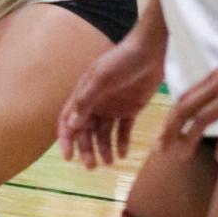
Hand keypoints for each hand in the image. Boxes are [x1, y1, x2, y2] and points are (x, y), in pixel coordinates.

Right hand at [57, 30, 166, 169]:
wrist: (151, 50)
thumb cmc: (122, 60)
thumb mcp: (101, 79)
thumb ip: (86, 101)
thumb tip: (72, 125)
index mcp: (83, 94)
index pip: (68, 120)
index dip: (66, 139)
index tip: (68, 157)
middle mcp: (95, 103)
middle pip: (86, 132)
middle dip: (87, 149)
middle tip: (92, 166)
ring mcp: (113, 107)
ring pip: (104, 134)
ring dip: (104, 149)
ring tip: (110, 163)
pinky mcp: (130, 109)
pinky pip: (123, 130)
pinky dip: (122, 142)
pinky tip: (123, 154)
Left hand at [159, 42, 217, 158]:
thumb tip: (214, 110)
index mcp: (214, 78)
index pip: (184, 99)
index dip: (170, 119)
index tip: (163, 136)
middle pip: (185, 109)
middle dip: (169, 131)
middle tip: (161, 150)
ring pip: (201, 119)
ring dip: (188, 139)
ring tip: (183, 156)